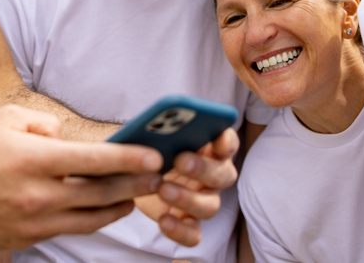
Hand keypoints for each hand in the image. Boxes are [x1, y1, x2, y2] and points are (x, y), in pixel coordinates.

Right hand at [0, 104, 163, 249]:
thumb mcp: (9, 120)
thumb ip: (46, 124)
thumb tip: (68, 139)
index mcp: (35, 160)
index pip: (93, 161)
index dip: (129, 159)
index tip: (155, 156)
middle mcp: (38, 194)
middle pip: (100, 193)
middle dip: (135, 184)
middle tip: (160, 176)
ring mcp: (34, 221)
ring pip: (91, 218)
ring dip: (119, 205)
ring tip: (137, 194)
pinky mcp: (28, 238)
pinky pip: (71, 229)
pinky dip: (93, 219)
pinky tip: (107, 208)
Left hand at [135, 127, 239, 246]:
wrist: (135, 176)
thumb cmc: (151, 150)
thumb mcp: (153, 137)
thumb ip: (160, 132)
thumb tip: (153, 128)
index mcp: (210, 149)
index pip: (228, 144)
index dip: (226, 142)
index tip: (218, 139)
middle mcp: (213, 176)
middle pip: (222, 175)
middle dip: (203, 168)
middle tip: (180, 161)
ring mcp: (204, 201)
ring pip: (210, 206)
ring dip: (188, 199)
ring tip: (163, 190)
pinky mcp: (188, 222)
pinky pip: (194, 234)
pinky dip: (181, 231)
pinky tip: (163, 220)